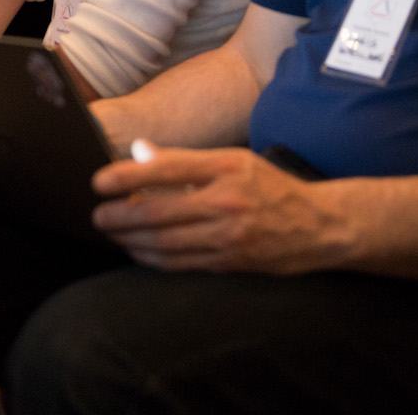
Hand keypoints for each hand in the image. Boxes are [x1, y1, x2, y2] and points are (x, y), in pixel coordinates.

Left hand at [91, 145, 333, 274]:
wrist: (320, 226)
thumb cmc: (269, 187)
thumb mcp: (233, 160)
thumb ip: (184, 159)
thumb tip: (137, 153)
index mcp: (227, 167)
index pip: (166, 169)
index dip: (126, 176)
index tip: (99, 181)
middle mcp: (227, 202)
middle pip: (159, 212)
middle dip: (119, 215)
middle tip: (97, 214)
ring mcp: (229, 236)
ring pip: (165, 242)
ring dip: (130, 239)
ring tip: (111, 231)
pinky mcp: (229, 262)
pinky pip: (180, 263)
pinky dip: (151, 257)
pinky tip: (136, 249)